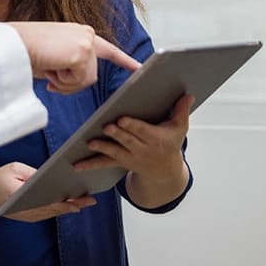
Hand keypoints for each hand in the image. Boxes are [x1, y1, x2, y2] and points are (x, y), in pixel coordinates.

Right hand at [0, 162, 96, 221]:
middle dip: (73, 205)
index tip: (78, 199)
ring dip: (68, 209)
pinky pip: (46, 215)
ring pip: (52, 214)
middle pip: (54, 209)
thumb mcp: (15, 169)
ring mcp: (27, 216)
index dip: (65, 201)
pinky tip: (68, 206)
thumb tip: (50, 178)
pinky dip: (58, 211)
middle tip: (90, 200)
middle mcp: (27, 210)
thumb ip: (33, 174)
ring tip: (84, 202)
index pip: (49, 201)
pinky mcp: (27, 217)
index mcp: (24, 197)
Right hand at [10, 22, 140, 93]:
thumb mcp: (54, 58)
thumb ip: (70, 65)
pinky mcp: (82, 52)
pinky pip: (78, 81)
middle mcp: (86, 34)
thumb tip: (77, 81)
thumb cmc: (26, 51)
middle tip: (51, 80)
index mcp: (79, 34)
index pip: (108, 49)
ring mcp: (86, 42)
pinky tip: (51, 67)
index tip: (139, 68)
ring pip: (86, 81)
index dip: (124, 61)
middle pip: (92, 75)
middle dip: (71, 84)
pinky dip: (62, 81)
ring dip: (65, 83)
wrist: (13, 44)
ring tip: (49, 70)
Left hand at [72, 94, 193, 178]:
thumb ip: (181, 110)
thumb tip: (188, 94)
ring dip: (103, 148)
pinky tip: (76, 165)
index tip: (122, 119)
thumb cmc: (171, 143)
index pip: (144, 131)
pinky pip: (104, 163)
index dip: (133, 126)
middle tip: (107, 127)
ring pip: (115, 152)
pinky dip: (90, 164)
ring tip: (91, 143)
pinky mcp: (120, 162)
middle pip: (128, 141)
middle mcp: (143, 150)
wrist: (165, 171)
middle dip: (117, 134)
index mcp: (156, 139)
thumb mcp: (180, 127)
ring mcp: (130, 157)